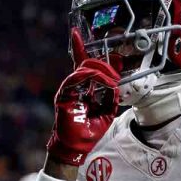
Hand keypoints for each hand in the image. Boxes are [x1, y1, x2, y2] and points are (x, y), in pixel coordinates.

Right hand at [46, 29, 119, 165]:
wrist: (76, 147)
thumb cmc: (89, 131)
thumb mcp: (107, 111)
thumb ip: (111, 95)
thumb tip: (116, 82)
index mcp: (82, 88)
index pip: (82, 64)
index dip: (80, 48)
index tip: (77, 32)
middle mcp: (73, 86)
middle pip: (87, 64)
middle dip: (104, 65)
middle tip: (114, 76)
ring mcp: (68, 89)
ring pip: (84, 68)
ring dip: (102, 72)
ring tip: (112, 82)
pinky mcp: (64, 94)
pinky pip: (77, 78)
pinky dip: (93, 77)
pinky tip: (104, 83)